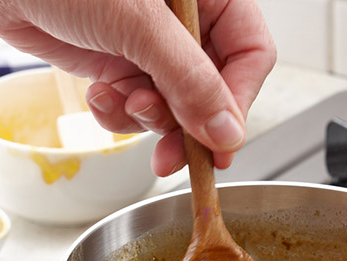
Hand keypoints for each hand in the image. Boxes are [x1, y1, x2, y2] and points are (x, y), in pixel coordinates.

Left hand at [0, 0, 275, 174]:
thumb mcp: (136, 25)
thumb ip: (189, 80)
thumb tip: (227, 133)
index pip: (249, 54)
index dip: (237, 103)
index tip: (218, 143)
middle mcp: (181, 22)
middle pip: (211, 88)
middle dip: (185, 122)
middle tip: (168, 151)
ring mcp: (148, 46)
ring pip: (171, 104)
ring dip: (147, 119)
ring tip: (121, 103)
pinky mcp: (116, 63)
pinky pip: (134, 105)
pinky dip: (117, 113)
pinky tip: (97, 96)